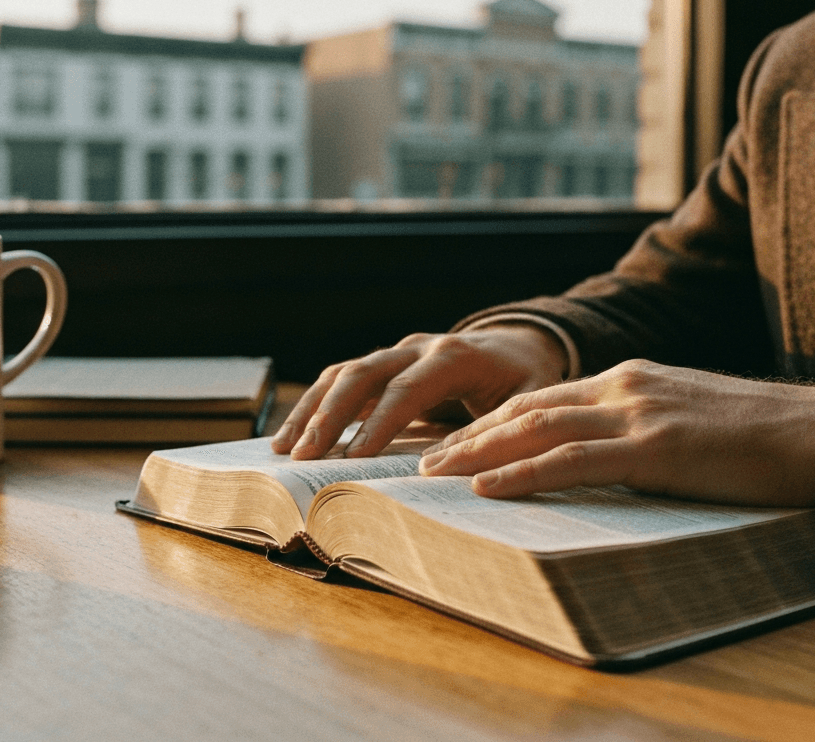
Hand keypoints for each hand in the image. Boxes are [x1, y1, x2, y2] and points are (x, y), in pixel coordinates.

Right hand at [272, 325, 566, 459]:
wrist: (521, 346)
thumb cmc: (526, 381)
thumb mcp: (529, 402)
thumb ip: (502, 429)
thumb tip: (463, 469)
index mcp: (455, 356)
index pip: (408, 389)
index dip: (379, 423)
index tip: (355, 460)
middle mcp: (419, 347)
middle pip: (363, 374)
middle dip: (330, 417)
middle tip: (304, 458)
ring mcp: (397, 352)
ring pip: (343, 374)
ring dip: (312, 411)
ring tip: (285, 452)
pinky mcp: (384, 365)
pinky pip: (341, 380)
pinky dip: (315, 406)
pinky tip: (292, 437)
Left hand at [419, 359, 814, 506]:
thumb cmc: (763, 439)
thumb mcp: (689, 423)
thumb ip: (642, 432)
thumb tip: (608, 462)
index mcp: (633, 379)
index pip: (544, 398)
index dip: (492, 421)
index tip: (454, 442)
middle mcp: (627, 386)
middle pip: (527, 407)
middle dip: (470, 434)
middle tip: (423, 459)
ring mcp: (640, 413)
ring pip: (538, 428)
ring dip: (479, 453)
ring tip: (436, 474)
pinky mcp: (658, 448)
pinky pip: (574, 461)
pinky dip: (523, 473)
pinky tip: (488, 487)